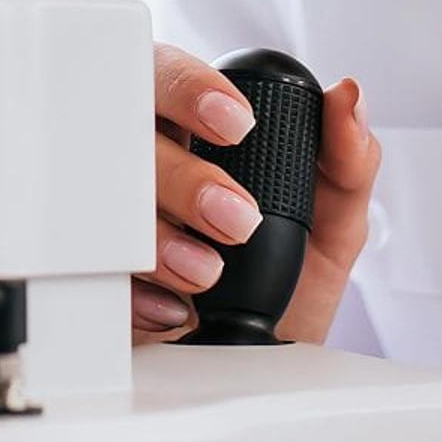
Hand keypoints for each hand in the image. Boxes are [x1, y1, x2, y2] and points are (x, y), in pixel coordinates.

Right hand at [132, 46, 379, 344]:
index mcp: (195, 134)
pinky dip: (138, 292)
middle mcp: (148, 168)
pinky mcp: (103, 277)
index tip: (236, 123)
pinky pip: (92, 271)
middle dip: (183, 176)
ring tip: (209, 272)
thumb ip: (349, 160)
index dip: (192, 90)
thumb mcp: (335, 221)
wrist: (268, 363)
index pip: (172, 78)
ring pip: (105, 202)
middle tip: (236, 218)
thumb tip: (349, 99)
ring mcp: (118, 221)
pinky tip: (176, 307)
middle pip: (125, 135)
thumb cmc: (295, 282)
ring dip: (162, 238)